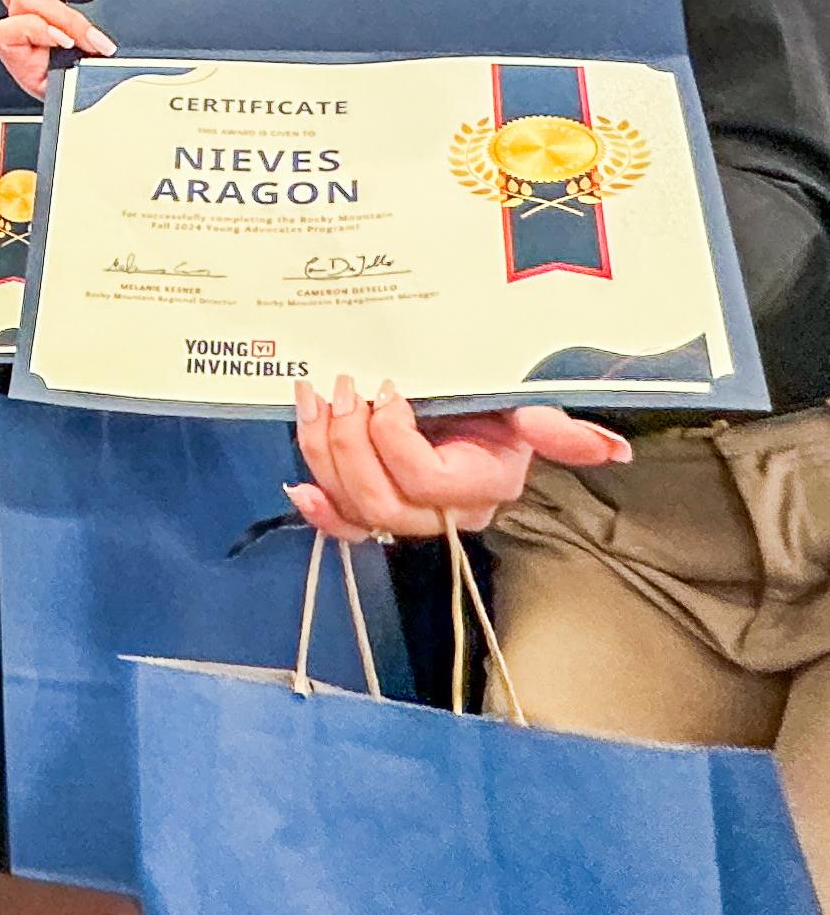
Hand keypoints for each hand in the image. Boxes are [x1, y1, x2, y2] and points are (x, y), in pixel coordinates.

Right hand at [0, 0, 113, 100]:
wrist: (99, 99)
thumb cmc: (104, 61)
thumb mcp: (110, 20)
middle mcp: (29, 1)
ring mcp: (18, 25)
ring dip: (63, 16)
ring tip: (91, 37)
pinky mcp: (11, 49)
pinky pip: (8, 29)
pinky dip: (40, 31)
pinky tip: (65, 43)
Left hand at [284, 374, 632, 541]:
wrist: (472, 398)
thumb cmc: (495, 397)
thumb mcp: (525, 402)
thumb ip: (559, 428)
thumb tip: (614, 452)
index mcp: (484, 484)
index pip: (425, 478)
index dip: (392, 437)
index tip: (385, 389)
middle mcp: (446, 511)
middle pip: (381, 499)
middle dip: (349, 441)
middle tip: (340, 388)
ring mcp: (408, 513)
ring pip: (355, 505)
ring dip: (322, 452)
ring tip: (313, 400)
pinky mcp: (376, 508)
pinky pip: (345, 526)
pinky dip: (318, 508)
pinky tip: (299, 485)